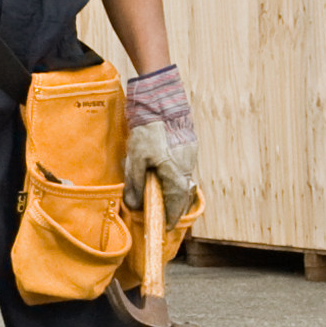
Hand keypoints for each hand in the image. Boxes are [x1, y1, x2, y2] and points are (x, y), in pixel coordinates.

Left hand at [123, 64, 199, 206]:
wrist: (161, 99)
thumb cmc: (147, 130)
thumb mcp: (135, 159)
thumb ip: (136, 184)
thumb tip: (134, 205)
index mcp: (175, 172)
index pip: (177, 203)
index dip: (172, 217)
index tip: (167, 227)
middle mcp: (187, 165)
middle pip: (183, 193)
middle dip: (174, 205)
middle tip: (164, 213)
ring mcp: (190, 153)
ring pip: (184, 178)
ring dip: (174, 188)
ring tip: (161, 192)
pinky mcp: (189, 143)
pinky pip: (183, 166)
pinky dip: (175, 174)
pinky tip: (164, 171)